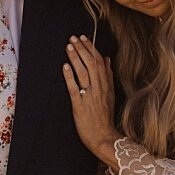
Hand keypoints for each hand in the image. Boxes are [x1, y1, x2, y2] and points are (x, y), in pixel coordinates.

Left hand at [63, 35, 121, 167]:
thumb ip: (108, 76)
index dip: (91, 48)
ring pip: (83, 73)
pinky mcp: (80, 106)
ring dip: (75, 58)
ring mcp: (90, 96)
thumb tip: (107, 59)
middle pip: (91, 64)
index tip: (84, 37)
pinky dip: (69, 77)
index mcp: (106, 85)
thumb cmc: (105, 116)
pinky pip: (74, 89)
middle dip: (82, 49)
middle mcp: (99, 88)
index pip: (99, 62)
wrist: (104, 137)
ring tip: (68, 46)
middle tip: (73, 37)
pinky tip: (64, 66)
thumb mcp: (110, 94)